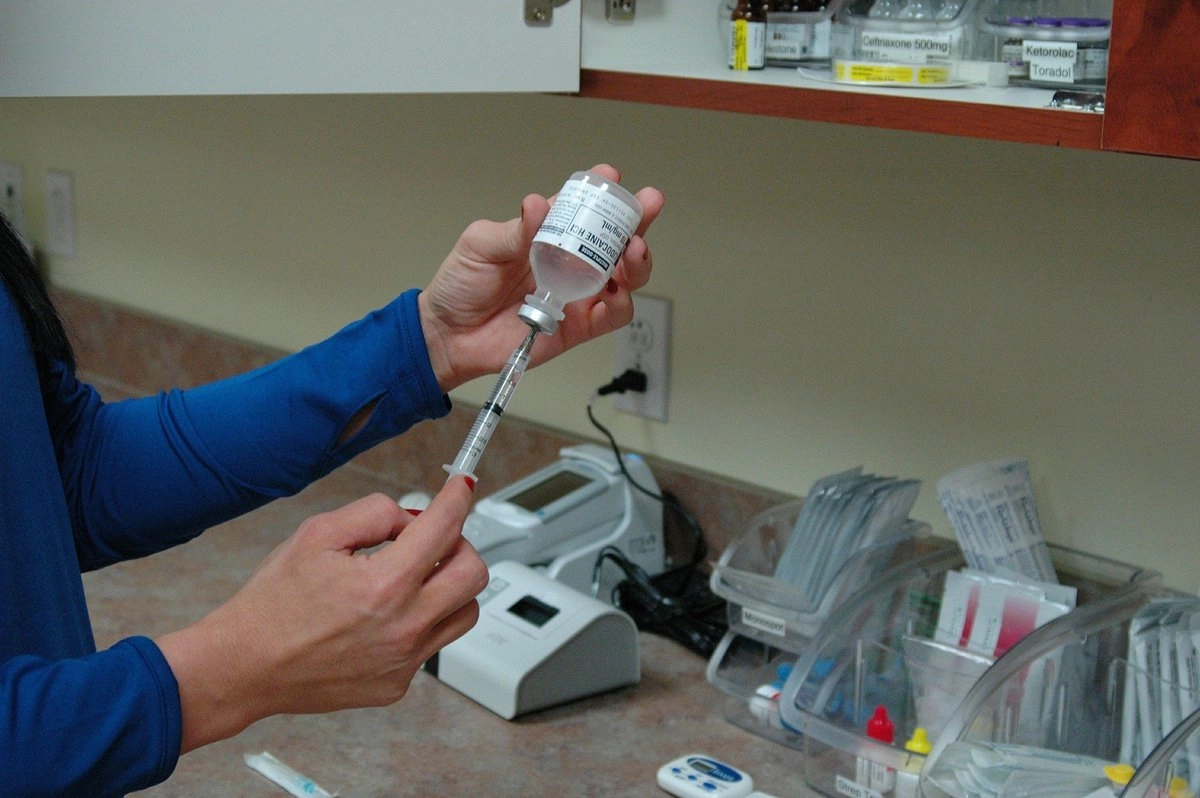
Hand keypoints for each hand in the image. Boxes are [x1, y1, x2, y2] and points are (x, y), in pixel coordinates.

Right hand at [156, 476, 486, 751]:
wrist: (245, 666)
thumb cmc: (273, 603)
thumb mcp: (317, 534)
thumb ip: (375, 514)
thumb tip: (412, 518)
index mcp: (384, 585)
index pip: (445, 528)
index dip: (458, 498)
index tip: (462, 488)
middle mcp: (403, 627)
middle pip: (474, 574)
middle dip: (460, 545)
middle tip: (434, 539)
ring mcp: (404, 661)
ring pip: (464, 611)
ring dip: (450, 586)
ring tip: (413, 577)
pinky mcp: (397, 685)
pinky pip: (432, 644)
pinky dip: (422, 620)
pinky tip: (386, 615)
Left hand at [418, 164, 665, 391]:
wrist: (449, 333)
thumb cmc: (461, 285)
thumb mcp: (481, 245)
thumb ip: (514, 230)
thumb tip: (537, 205)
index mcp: (548, 236)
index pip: (582, 209)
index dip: (601, 192)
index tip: (610, 176)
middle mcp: (569, 263)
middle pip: (615, 240)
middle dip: (637, 221)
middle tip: (646, 205)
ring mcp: (577, 295)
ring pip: (625, 277)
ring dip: (637, 261)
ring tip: (634, 249)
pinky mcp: (578, 327)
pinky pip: (611, 316)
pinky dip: (621, 302)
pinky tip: (617, 290)